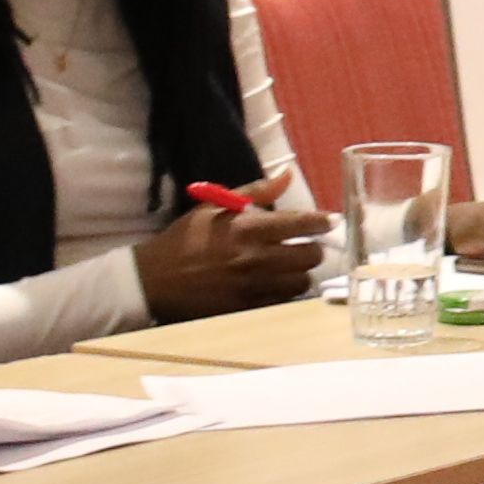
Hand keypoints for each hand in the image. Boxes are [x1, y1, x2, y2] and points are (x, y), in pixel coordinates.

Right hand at [132, 193, 330, 318]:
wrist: (153, 280)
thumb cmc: (185, 239)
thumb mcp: (215, 207)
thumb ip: (256, 191)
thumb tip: (288, 174)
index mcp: (247, 228)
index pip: (302, 223)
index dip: (322, 222)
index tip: (329, 221)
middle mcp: (255, 258)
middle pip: (310, 256)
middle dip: (313, 249)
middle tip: (306, 246)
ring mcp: (253, 286)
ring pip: (301, 281)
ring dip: (300, 273)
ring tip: (289, 267)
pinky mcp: (248, 308)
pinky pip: (283, 302)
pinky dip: (284, 293)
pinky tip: (274, 285)